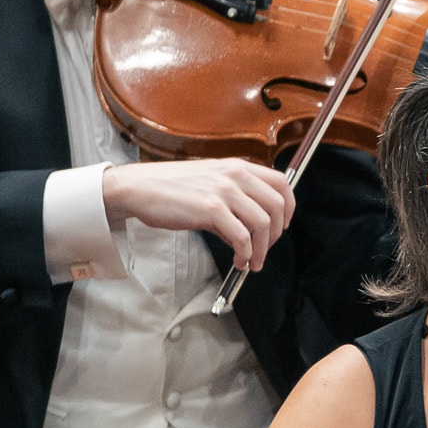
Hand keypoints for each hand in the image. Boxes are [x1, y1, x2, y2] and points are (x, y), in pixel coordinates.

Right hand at [102, 158, 294, 271]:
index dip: (289, 207)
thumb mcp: (210, 184)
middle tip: (265, 248)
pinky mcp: (212, 209)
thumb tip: (250, 230)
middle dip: (277, 233)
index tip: (282, 225)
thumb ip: (234, 203)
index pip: (281, 183)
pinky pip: (242, 237)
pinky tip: (239, 260)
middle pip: (278, 205)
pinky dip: (246, 253)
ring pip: (263, 224)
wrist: (138, 187)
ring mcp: (224, 190)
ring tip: (251, 261)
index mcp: (237, 166)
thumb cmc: (170, 188)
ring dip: (262, 249)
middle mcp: (235, 175)